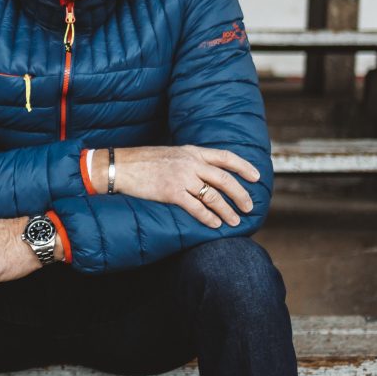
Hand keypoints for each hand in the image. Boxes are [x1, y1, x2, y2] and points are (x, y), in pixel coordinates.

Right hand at [112, 145, 259, 228]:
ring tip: (234, 221)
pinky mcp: (171, 192)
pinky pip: (196, 207)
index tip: (256, 176)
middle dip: (241, 194)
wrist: (120, 166)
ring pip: (213, 196)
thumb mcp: (171, 153)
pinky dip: (208, 217)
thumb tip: (205, 174)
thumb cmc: (142, 161)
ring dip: (227, 210)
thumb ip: (189, 161)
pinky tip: (214, 224)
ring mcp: (182, 177)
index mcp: (192, 151)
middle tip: (249, 207)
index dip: (243, 167)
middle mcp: (190, 163)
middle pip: (225, 179)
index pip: (225, 157)